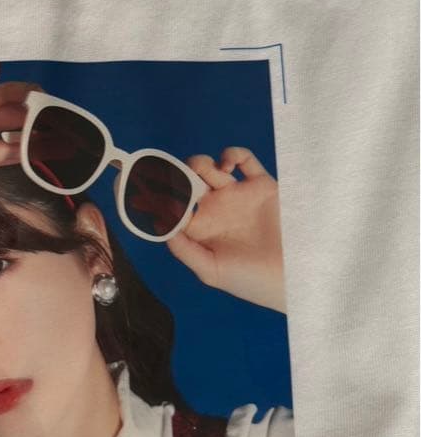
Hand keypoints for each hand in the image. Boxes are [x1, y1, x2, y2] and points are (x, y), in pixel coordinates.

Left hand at [165, 147, 285, 312]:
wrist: (296, 277)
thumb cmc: (252, 281)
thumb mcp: (211, 271)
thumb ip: (184, 250)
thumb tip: (160, 228)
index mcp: (200, 229)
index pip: (171, 206)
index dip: (156, 197)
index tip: (140, 188)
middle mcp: (215, 210)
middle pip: (187, 181)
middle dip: (176, 174)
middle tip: (173, 175)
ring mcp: (236, 196)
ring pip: (209, 167)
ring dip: (199, 162)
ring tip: (202, 172)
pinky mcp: (260, 186)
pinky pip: (244, 160)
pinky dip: (232, 154)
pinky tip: (226, 166)